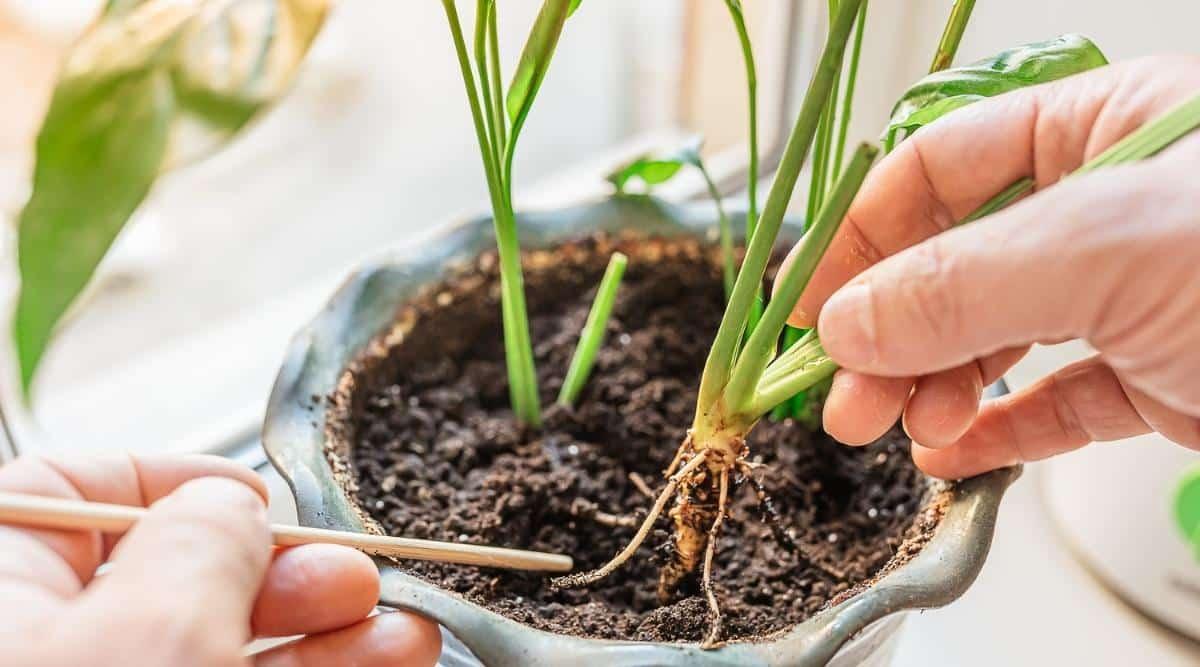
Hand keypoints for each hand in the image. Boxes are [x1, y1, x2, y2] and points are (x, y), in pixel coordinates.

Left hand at [0, 454, 440, 665]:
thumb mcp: (148, 632)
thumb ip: (199, 544)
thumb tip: (233, 505)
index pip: (71, 493)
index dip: (172, 483)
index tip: (257, 497)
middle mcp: (43, 644)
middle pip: (170, 578)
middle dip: (284, 570)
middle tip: (358, 575)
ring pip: (221, 645)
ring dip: (326, 632)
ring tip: (405, 629)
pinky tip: (384, 662)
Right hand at [785, 55, 1199, 478]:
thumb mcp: (1107, 249)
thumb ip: (962, 285)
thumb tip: (845, 324)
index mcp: (1102, 128)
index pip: (940, 166)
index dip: (862, 235)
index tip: (810, 306)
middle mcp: (1107, 209)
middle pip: (956, 263)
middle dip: (892, 334)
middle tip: (847, 397)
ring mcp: (1133, 296)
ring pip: (997, 336)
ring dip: (932, 387)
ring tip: (900, 429)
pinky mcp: (1162, 376)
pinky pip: (1056, 400)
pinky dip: (998, 430)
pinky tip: (951, 452)